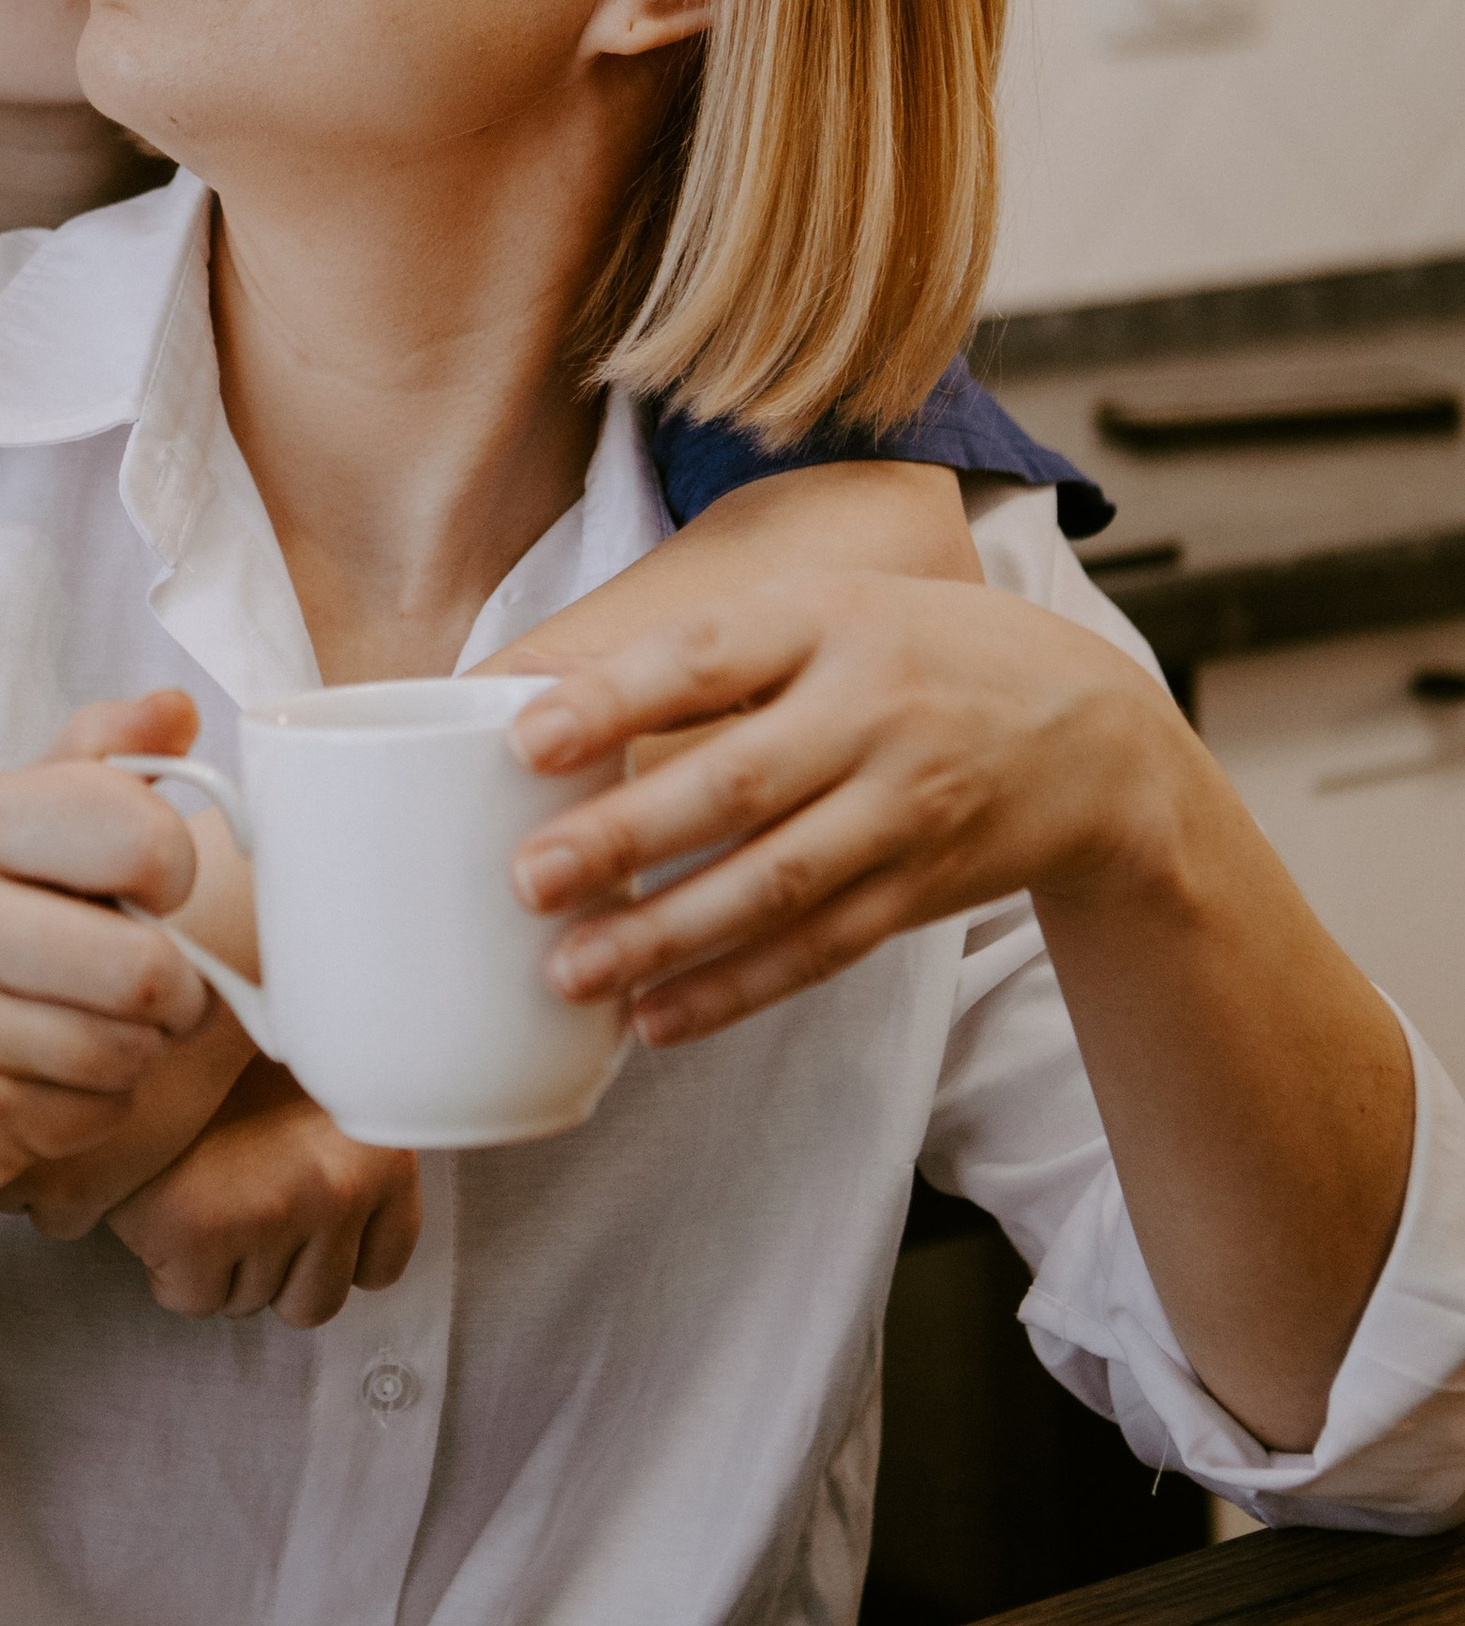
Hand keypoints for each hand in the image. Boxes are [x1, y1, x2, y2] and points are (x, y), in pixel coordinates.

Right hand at [0, 691, 212, 1226]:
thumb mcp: (4, 833)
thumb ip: (94, 764)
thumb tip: (178, 709)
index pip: (138, 832)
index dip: (175, 868)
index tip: (149, 887)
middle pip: (146, 965)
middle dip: (178, 990)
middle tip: (148, 987)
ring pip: (130, 1048)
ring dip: (136, 1052)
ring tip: (82, 1033)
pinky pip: (98, 1113)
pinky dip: (95, 1110)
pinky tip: (40, 1087)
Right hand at [106, 1056, 421, 1328]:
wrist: (154, 1028)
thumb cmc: (237, 1065)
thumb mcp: (324, 1094)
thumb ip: (350, 1160)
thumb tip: (354, 1237)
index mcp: (382, 1158)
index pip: (380, 1266)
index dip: (331, 1252)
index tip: (301, 1219)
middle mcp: (338, 1189)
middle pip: (317, 1301)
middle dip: (275, 1270)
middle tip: (240, 1203)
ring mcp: (271, 1213)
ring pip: (250, 1303)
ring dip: (222, 1265)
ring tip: (203, 1190)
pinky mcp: (200, 1233)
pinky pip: (194, 1300)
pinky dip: (173, 1268)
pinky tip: (168, 1203)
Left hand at [505, 572, 1189, 1044]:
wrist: (1100, 737)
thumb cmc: (920, 654)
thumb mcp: (831, 609)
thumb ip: (707, 648)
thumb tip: (532, 682)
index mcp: (830, 622)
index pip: (711, 655)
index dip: (616, 697)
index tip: (525, 739)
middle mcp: (872, 713)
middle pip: (737, 782)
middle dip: (626, 836)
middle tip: (527, 878)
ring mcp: (904, 808)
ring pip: (775, 884)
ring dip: (666, 934)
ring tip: (569, 969)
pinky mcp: (922, 890)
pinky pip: (820, 948)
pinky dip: (735, 989)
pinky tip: (655, 1016)